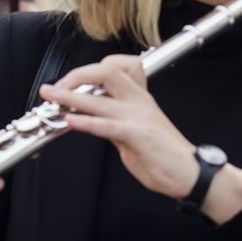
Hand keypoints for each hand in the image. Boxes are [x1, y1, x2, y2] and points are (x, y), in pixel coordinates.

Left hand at [38, 55, 198, 199]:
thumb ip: (115, 120)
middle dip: (77, 75)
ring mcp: (139, 117)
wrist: (191, 173)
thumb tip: (89, 116)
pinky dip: (86, 122)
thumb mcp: (135, 131)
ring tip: (50, 97)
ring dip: (70, 97)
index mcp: (140, 98)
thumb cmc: (164, 155)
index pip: (117, 66)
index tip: (70, 83)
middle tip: (55, 88)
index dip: (90, 70)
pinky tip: (70, 121)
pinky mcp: (139, 135)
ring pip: (100, 98)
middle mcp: (139, 101)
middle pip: (106, 71)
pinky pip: (108, 125)